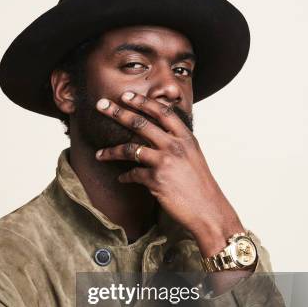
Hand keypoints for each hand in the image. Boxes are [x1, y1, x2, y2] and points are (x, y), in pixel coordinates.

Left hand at [95, 91, 243, 255]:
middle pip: (140, 123)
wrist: (208, 211)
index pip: (162, 111)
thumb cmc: (200, 185)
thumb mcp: (193, 155)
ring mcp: (165, 162)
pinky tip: (122, 179)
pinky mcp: (156, 180)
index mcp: (186, 137)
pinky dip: (125, 177)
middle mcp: (175, 146)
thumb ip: (177, 141)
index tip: (125, 96)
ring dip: (110, 151)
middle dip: (118, 113)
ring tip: (98, 154)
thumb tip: (158, 131)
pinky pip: (133, 174)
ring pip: (129, 149)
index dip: (142, 102)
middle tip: (101, 106)